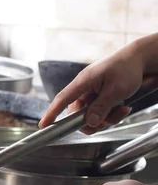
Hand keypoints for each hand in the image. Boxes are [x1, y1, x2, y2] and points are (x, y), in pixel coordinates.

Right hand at [39, 37, 157, 134]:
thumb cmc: (127, 68)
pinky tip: (122, 108)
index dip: (51, 114)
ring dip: (105, 118)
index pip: (62, 100)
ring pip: (90, 115)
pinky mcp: (100, 96)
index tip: (43, 126)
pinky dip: (111, 114)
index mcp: (83, 82)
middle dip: (91, 122)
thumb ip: (102, 107)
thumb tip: (90, 122)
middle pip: (77, 113)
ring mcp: (92, 93)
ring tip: (121, 110)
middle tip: (106, 121)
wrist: (141, 59)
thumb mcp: (117, 90)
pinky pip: (100, 112)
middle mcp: (84, 88)